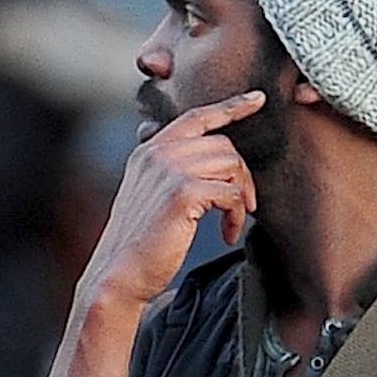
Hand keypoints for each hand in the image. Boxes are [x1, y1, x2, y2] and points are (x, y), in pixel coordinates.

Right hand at [80, 94, 266, 318]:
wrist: (118, 276)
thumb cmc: (137, 247)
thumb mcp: (149, 198)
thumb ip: (170, 174)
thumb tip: (209, 167)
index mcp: (149, 151)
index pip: (196, 117)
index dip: (231, 107)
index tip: (257, 99)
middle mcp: (158, 154)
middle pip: (222, 145)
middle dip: (241, 176)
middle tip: (244, 207)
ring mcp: (170, 171)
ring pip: (230, 166)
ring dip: (241, 197)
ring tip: (233, 224)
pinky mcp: (183, 193)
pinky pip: (230, 193)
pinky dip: (236, 215)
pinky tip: (228, 234)